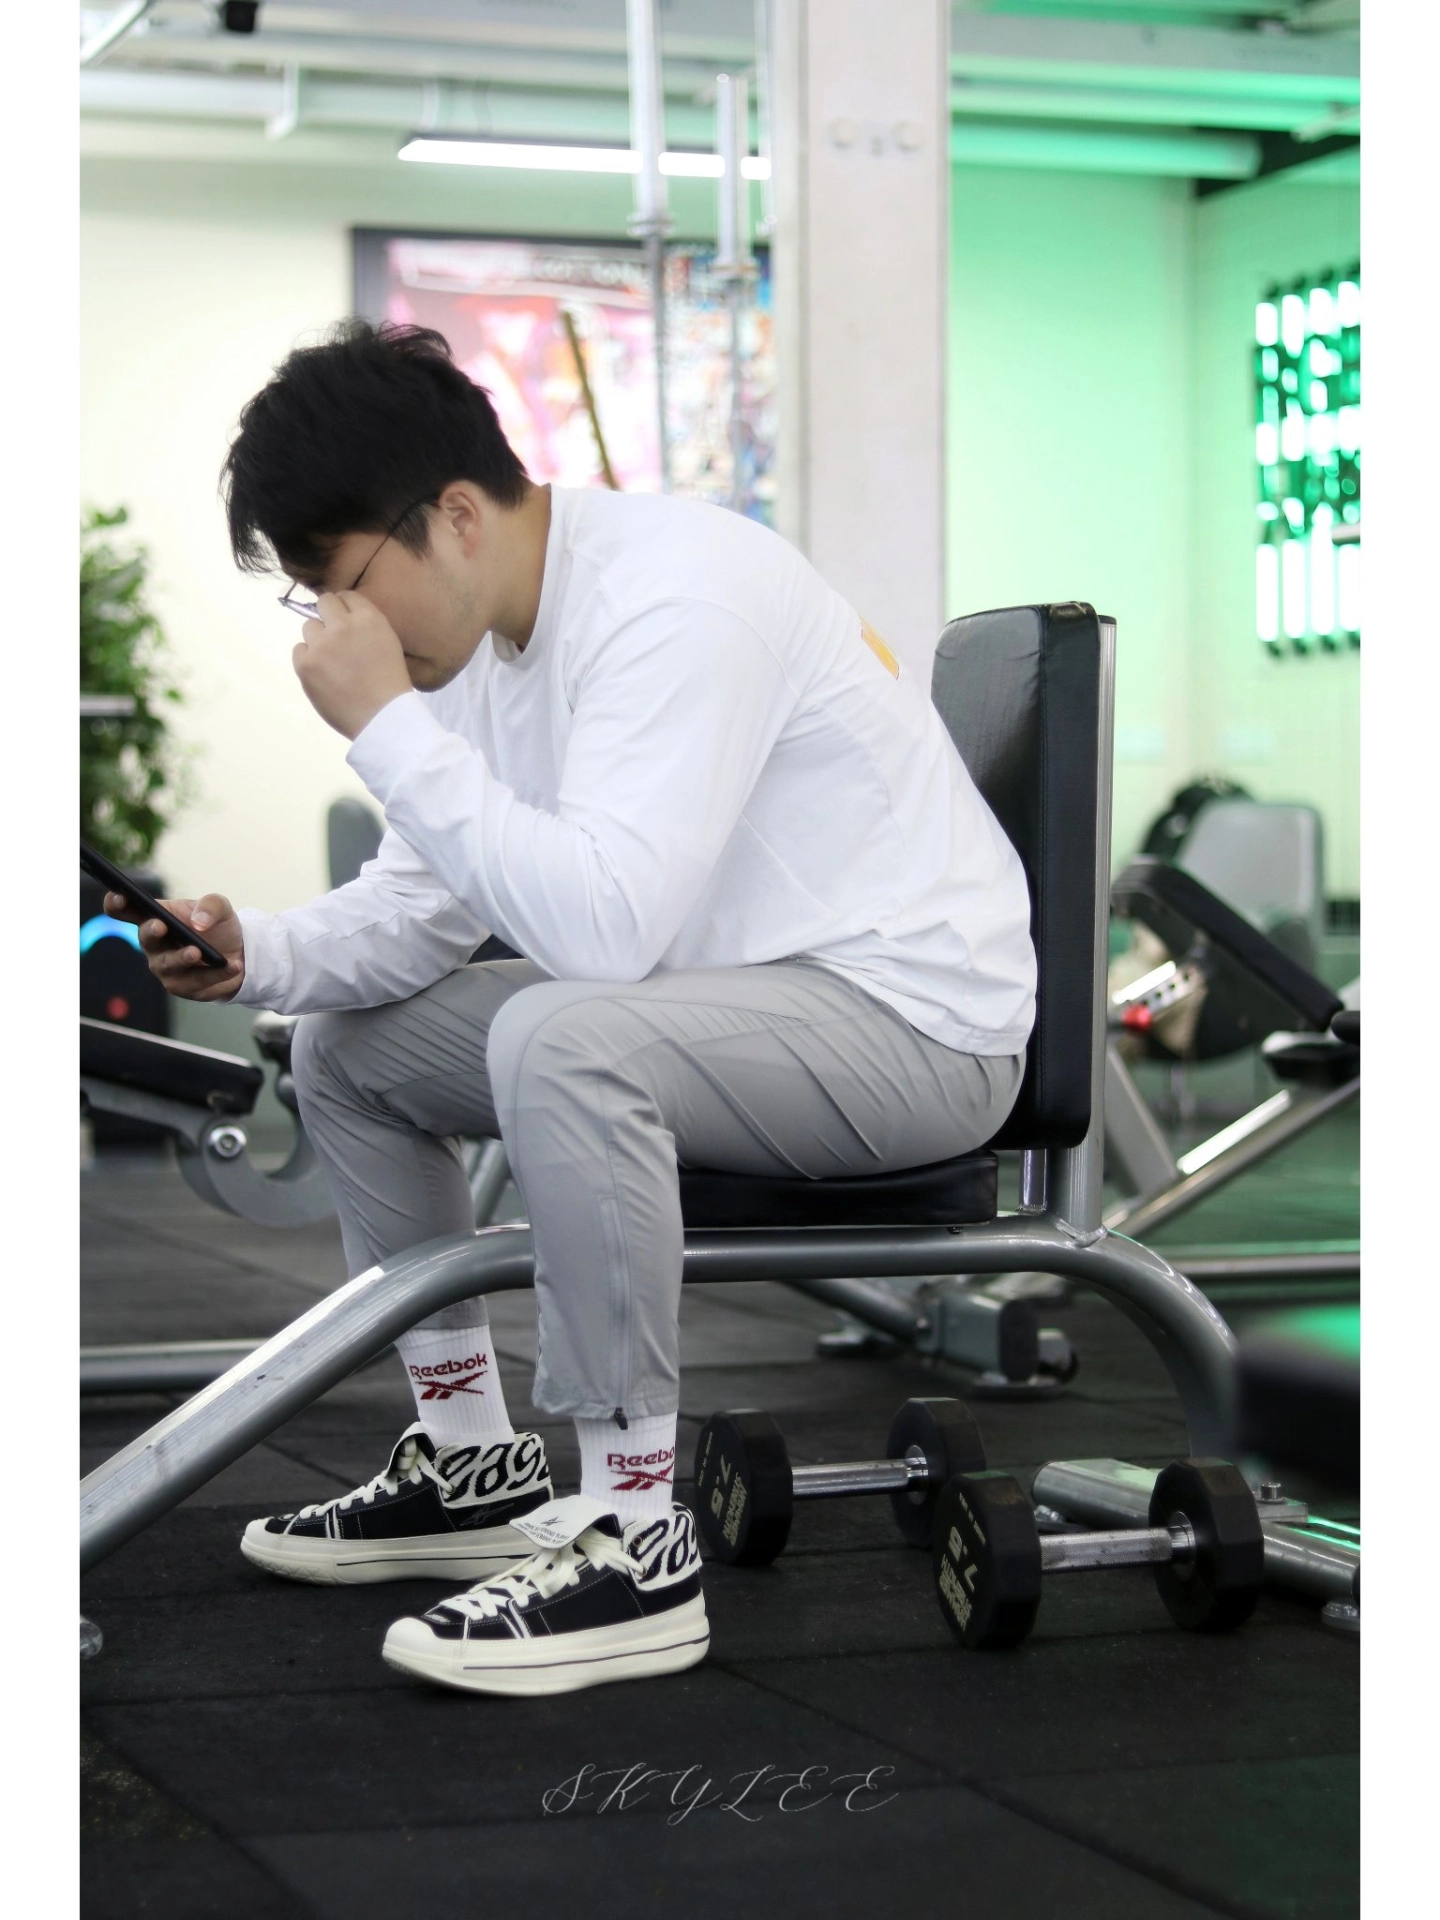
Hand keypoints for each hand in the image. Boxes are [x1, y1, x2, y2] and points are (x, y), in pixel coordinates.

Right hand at [104, 890, 245, 1002]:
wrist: (240, 953)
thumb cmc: (218, 926)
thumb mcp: (220, 908)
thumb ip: (210, 905)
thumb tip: (198, 921)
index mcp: (156, 917)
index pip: (127, 910)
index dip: (117, 904)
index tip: (119, 896)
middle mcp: (154, 944)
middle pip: (145, 938)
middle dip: (151, 932)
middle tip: (160, 926)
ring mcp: (165, 966)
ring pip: (168, 964)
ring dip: (181, 957)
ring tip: (197, 952)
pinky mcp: (182, 986)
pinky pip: (196, 981)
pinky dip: (215, 973)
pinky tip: (231, 966)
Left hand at [293, 591, 412, 739]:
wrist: (382, 718)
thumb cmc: (390, 685)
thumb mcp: (388, 643)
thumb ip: (366, 626)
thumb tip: (341, 616)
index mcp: (369, 619)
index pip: (346, 596)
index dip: (345, 609)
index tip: (347, 623)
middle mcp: (343, 625)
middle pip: (324, 603)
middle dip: (329, 617)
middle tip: (336, 638)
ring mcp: (321, 644)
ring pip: (309, 627)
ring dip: (318, 640)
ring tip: (332, 662)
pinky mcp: (305, 664)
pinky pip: (299, 650)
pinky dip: (308, 660)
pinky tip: (323, 674)